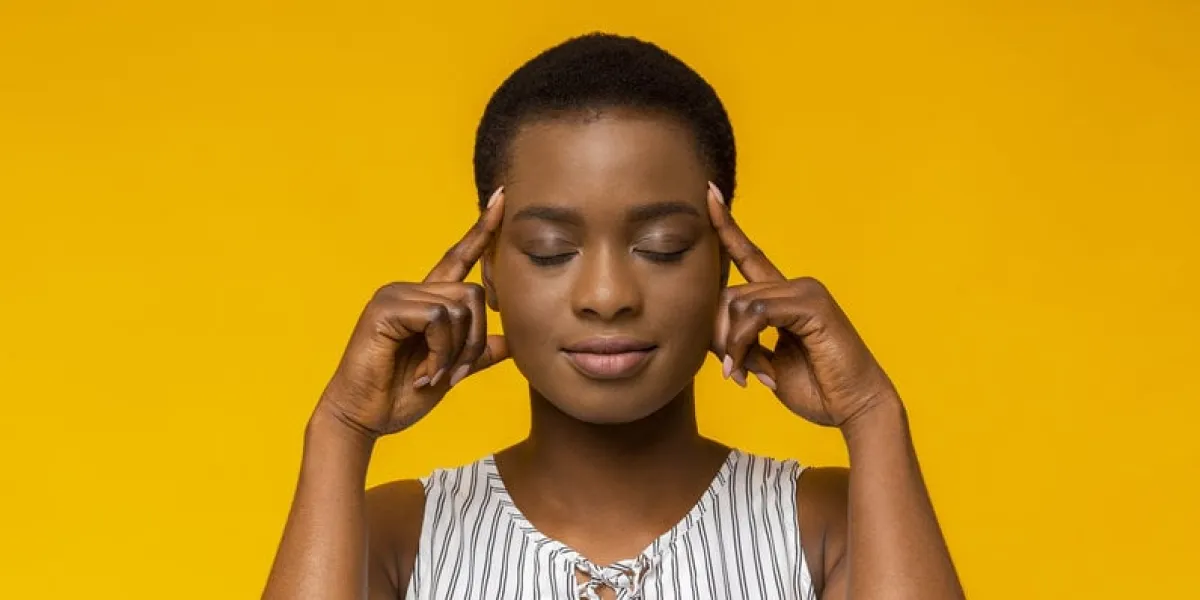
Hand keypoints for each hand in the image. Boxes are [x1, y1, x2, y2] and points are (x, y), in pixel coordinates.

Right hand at [313, 189, 509, 438]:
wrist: (363, 419)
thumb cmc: (399, 396)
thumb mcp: (450, 371)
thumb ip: (477, 352)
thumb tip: (510, 342)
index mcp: (425, 300)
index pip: (460, 258)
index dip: (483, 230)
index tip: (504, 197)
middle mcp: (410, 289)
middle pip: (475, 293)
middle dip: (475, 340)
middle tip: (456, 374)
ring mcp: (396, 294)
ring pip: (460, 306)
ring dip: (457, 351)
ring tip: (435, 375)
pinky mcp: (386, 308)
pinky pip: (438, 317)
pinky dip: (441, 351)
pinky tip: (423, 373)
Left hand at [707, 183, 897, 428]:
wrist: (855, 408)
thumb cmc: (817, 389)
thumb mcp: (765, 365)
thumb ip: (740, 342)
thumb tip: (714, 335)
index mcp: (784, 297)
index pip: (748, 254)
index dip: (726, 225)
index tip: (708, 193)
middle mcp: (795, 286)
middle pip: (728, 294)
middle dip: (717, 335)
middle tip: (729, 371)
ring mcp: (805, 291)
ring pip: (739, 304)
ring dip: (730, 345)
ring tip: (741, 375)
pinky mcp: (812, 305)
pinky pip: (756, 314)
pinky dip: (743, 343)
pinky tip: (751, 370)